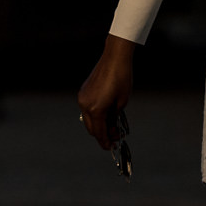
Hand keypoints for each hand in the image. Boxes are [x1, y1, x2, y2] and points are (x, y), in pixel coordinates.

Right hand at [76, 34, 135, 149]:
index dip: (105, 142)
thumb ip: (114, 117)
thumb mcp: (122, 102)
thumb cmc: (122, 78)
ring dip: (99, 124)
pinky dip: (96, 114)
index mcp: (96, 109)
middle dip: (102, 135)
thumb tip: (111, 126)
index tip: (111, 147)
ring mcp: (82, 97)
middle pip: (92, 128)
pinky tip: (107, 114)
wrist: (115, 57)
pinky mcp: (83, 91)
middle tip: (115, 137)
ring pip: (89, 119)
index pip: (99, 132)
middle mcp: (85, 105)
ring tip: (113, 125)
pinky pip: (88, 108)